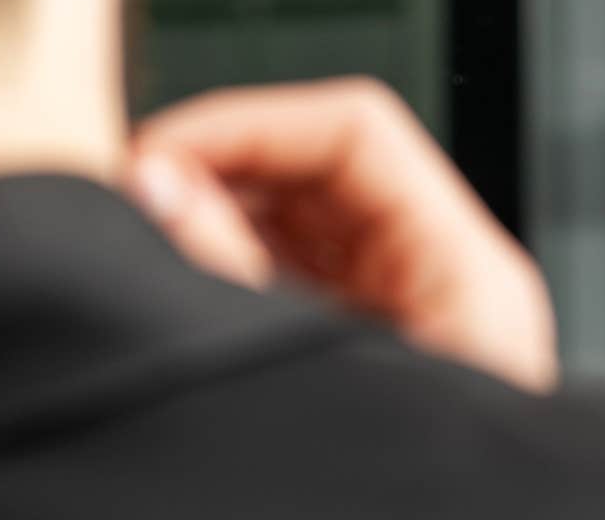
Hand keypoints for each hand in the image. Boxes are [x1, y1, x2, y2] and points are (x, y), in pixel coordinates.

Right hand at [126, 77, 558, 394]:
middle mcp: (449, 290)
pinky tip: (180, 273)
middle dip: (222, 165)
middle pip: (327, 167)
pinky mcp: (371, 363)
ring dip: (219, 213)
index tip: (159, 151)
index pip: (359, 131)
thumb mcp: (326, 377)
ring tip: (144, 229)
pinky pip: (295, 284)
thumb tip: (163, 186)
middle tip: (133, 190)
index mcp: (471, 278)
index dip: (249, 123)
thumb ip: (238, 276)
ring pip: (302, 224)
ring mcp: (411, 327)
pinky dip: (233, 266)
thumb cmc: (416, 515)